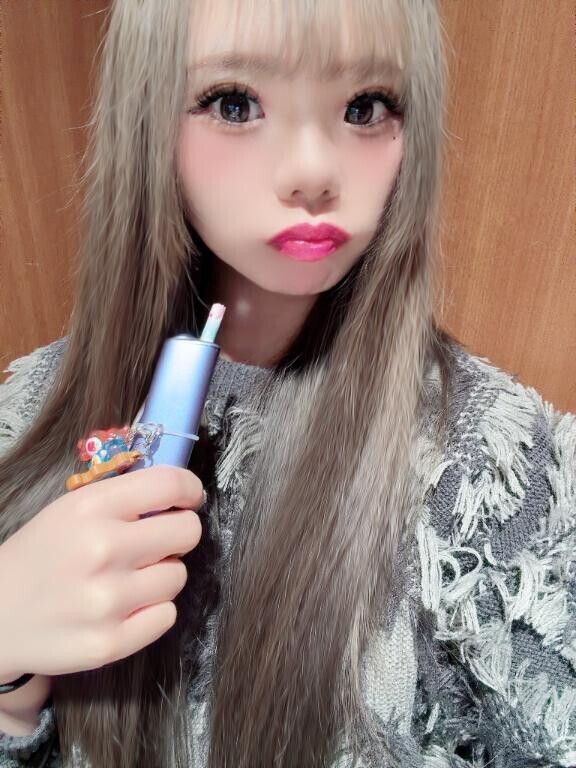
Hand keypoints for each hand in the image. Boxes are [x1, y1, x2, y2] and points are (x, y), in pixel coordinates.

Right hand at [0, 465, 202, 679]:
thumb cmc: (41, 555)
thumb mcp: (71, 510)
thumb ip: (124, 499)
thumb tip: (181, 495)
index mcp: (90, 507)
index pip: (169, 484)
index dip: (189, 489)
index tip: (188, 499)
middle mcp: (102, 549)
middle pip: (187, 531)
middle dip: (178, 534)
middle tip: (156, 543)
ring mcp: (107, 600)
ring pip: (178, 576)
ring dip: (162, 574)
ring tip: (129, 578)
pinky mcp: (110, 643)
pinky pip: (167, 615)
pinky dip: (153, 611)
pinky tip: (125, 607)